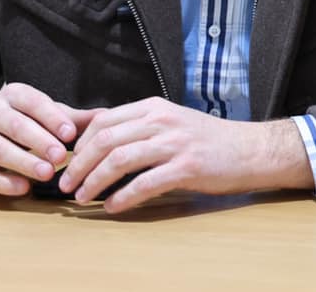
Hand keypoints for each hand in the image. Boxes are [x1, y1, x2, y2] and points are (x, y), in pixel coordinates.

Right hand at [0, 83, 100, 196]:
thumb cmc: (19, 120)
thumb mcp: (43, 112)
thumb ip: (73, 117)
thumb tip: (109, 117)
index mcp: (13, 95)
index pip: (33, 103)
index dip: (52, 117)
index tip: (70, 133)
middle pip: (16, 126)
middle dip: (40, 141)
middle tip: (61, 156)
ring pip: (0, 149)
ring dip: (24, 162)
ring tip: (46, 173)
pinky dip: (3, 183)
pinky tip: (23, 188)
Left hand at [60, 98, 311, 211]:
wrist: (249, 149)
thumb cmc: (207, 140)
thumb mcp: (170, 122)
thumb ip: (136, 126)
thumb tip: (95, 136)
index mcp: (153, 108)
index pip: (104, 121)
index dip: (80, 144)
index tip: (67, 163)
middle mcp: (161, 121)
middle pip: (106, 140)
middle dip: (79, 165)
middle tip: (66, 185)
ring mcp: (175, 143)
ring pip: (120, 159)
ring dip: (95, 181)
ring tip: (82, 198)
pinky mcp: (187, 167)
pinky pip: (146, 183)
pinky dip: (124, 197)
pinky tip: (113, 207)